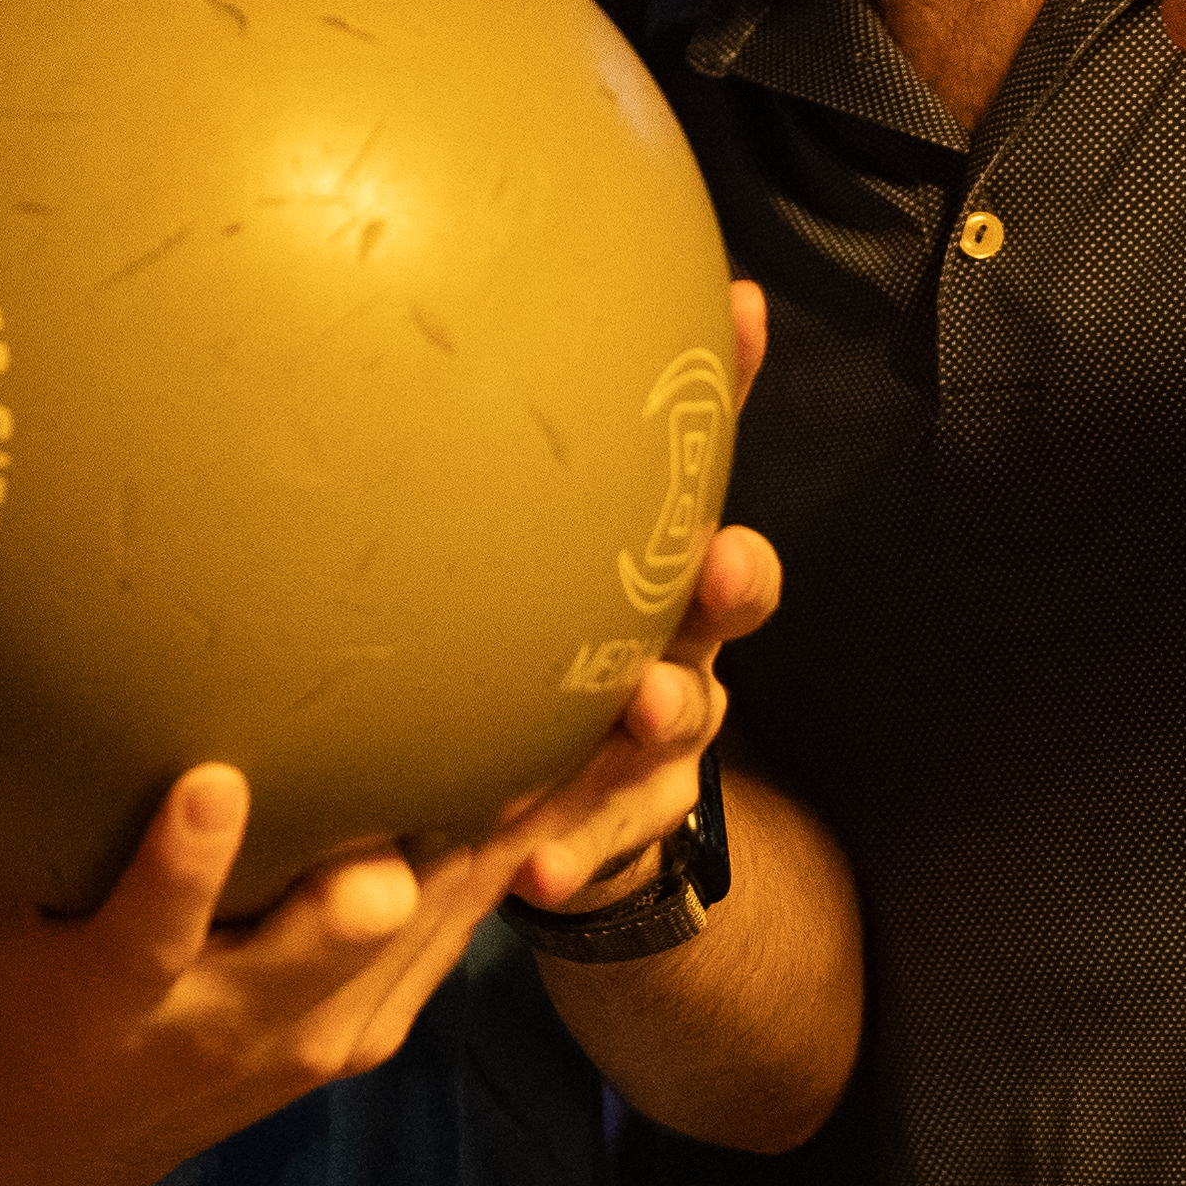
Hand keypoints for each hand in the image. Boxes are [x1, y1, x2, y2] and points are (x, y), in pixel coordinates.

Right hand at [0, 769, 544, 1185]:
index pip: (148, 930)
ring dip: (490, 843)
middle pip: (335, 942)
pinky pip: (447, 947)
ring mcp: (306, 1043)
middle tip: (461, 734)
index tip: (211, 783)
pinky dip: (496, 872)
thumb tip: (25, 643)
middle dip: (395, 859)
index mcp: (109, 992)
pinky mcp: (359, 1042)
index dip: (184, 865)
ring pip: (424, 935)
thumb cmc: (1, 993)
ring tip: (564, 739)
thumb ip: (15, 804)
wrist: (38, 1152)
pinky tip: (555, 793)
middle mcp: (222, 1027)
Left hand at [505, 274, 769, 919]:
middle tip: (722, 563)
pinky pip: (601, 844)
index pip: (694, 455)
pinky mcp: (620, 831)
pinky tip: (538, 872)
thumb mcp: (513, 567)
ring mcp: (659, 744)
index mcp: (651, 568)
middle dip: (732, 579)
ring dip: (666, 710)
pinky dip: (577, 854)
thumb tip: (447, 332)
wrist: (553, 824)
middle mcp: (677, 643)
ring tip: (641, 707)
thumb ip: (493, 475)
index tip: (738, 313)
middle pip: (723, 600)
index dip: (729, 382)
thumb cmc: (527, 668)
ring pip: (681, 720)